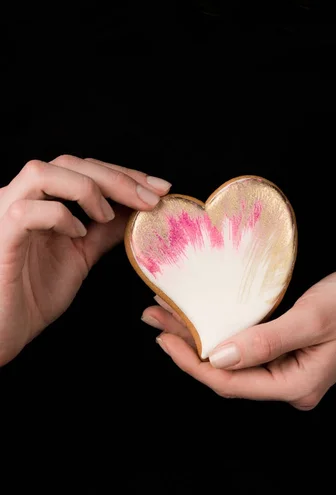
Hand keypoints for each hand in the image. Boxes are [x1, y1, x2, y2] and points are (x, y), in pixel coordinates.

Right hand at [0, 155, 170, 365]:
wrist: (5, 331)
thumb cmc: (34, 294)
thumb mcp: (80, 256)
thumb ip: (104, 232)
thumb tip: (137, 213)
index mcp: (40, 200)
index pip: (84, 169)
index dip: (124, 174)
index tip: (160, 188)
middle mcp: (20, 198)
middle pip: (68, 163)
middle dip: (116, 178)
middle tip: (151, 199)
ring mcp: (5, 214)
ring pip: (42, 173)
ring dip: (86, 188)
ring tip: (106, 215)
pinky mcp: (0, 237)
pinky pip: (27, 212)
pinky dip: (58, 216)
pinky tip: (77, 233)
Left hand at [142, 261, 335, 409]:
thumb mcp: (312, 317)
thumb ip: (265, 341)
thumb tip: (216, 357)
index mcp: (296, 385)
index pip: (230, 383)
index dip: (191, 364)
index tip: (162, 340)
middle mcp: (288, 385)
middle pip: (226, 373)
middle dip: (187, 348)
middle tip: (154, 319)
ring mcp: (287, 371)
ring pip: (232, 360)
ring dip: (199, 338)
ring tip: (166, 315)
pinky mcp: (287, 355)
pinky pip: (246, 348)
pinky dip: (220, 332)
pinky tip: (201, 317)